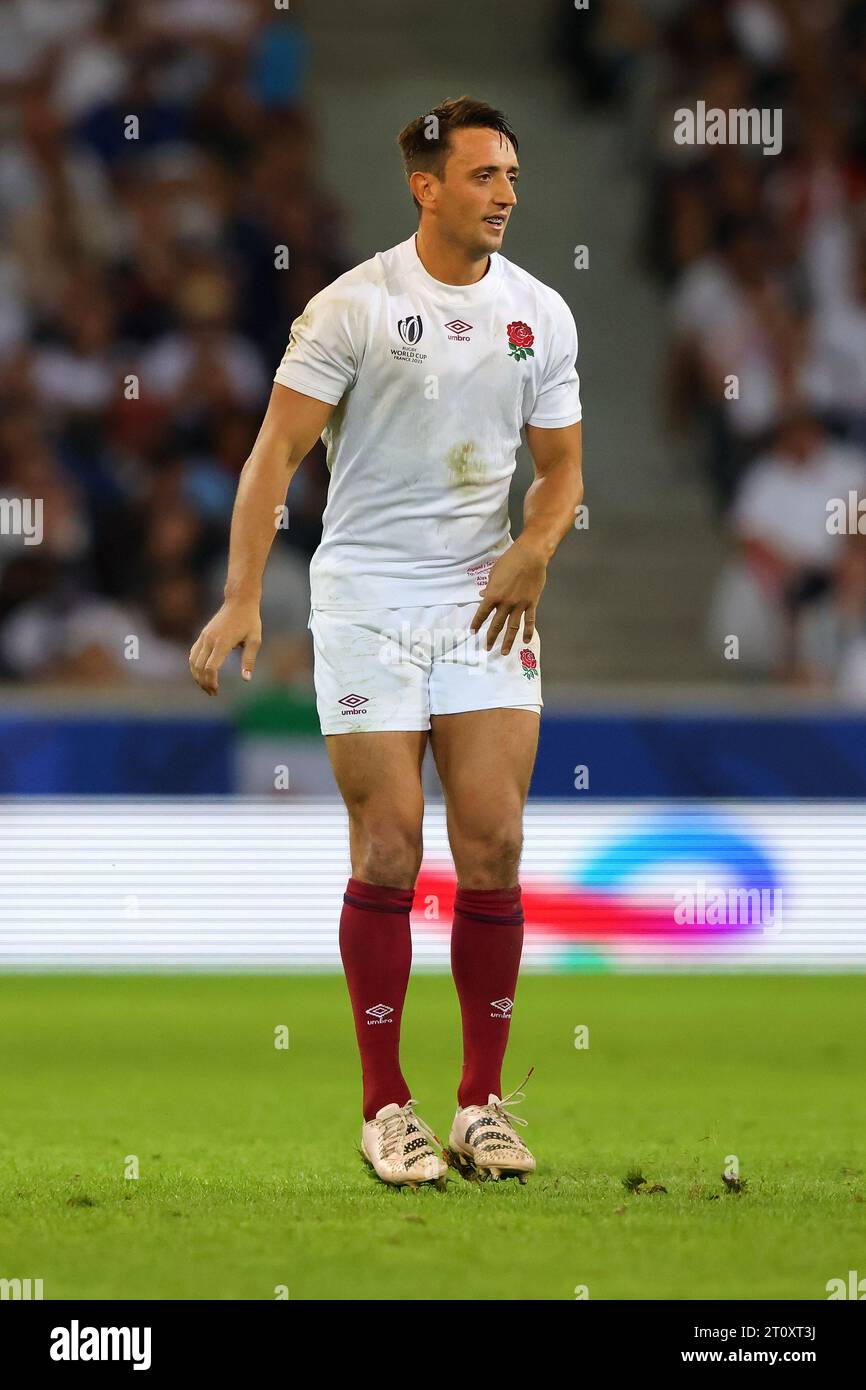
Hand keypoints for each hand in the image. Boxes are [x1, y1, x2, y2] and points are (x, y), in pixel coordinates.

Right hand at [189, 598, 261, 695]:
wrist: (239, 601)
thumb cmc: (250, 620)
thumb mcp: (255, 640)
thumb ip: (249, 660)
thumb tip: (246, 679)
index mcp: (223, 642)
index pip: (211, 667)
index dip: (211, 681)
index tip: (217, 690)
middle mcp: (210, 640)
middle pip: (199, 667)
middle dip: (204, 683)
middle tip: (213, 693)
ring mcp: (204, 636)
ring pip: (193, 661)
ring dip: (197, 676)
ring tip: (206, 686)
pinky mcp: (202, 635)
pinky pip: (193, 653)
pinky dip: (194, 666)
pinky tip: (201, 674)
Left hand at [470, 537, 547, 653]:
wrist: (530, 556)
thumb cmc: (510, 561)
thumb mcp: (494, 573)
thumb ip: (489, 586)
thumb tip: (483, 594)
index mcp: (493, 595)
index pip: (482, 613)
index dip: (476, 623)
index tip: (473, 632)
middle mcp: (505, 603)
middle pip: (496, 624)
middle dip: (491, 637)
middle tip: (487, 648)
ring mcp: (519, 605)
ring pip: (513, 627)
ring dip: (508, 641)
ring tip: (504, 652)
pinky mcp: (531, 603)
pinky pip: (529, 621)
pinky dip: (528, 632)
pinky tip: (525, 641)